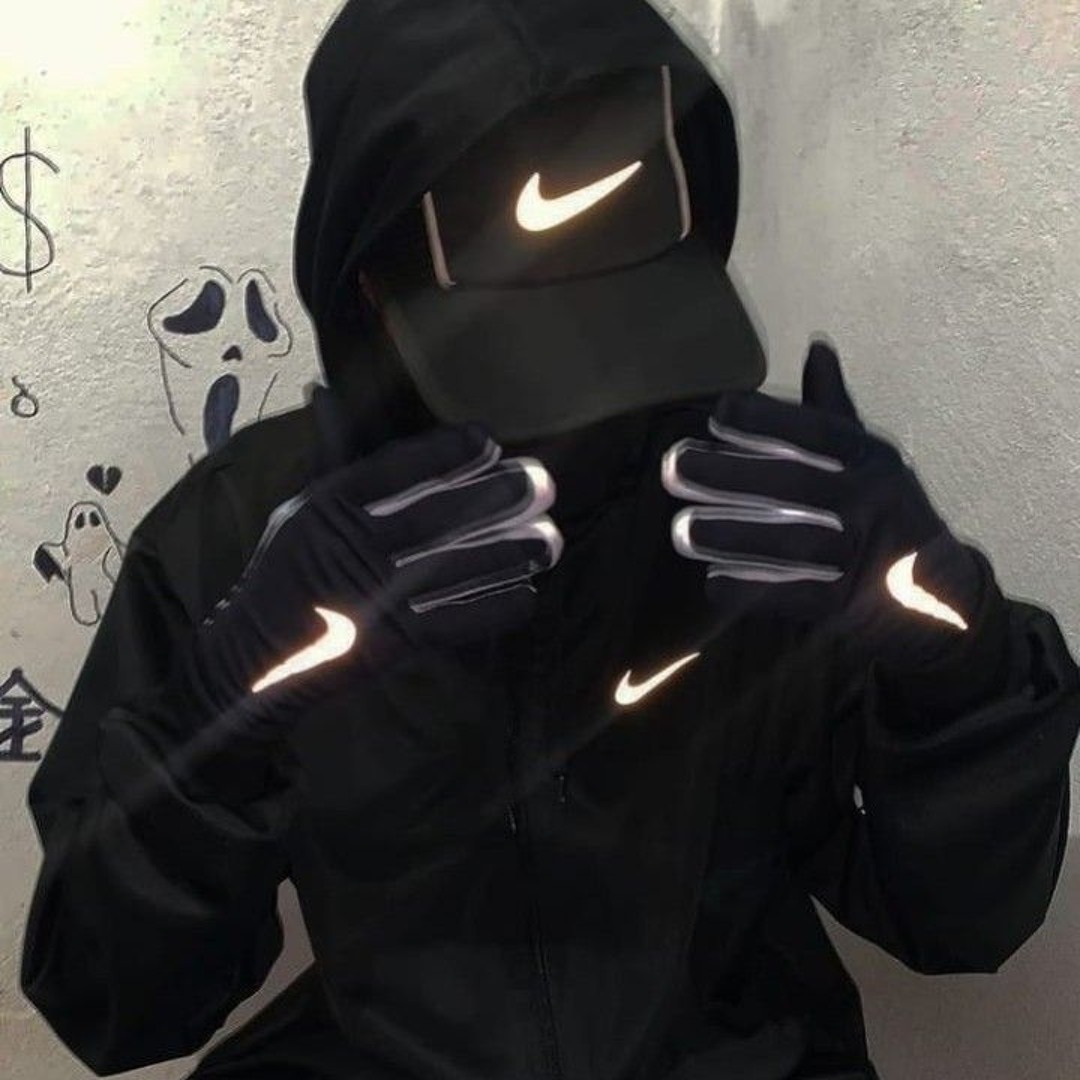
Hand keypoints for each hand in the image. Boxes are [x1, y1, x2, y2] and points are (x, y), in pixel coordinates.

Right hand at [185, 419, 561, 737]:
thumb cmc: (283, 577)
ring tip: (550, 540)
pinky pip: (451, 623)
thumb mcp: (297, 512)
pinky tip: (528, 595)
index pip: (395, 467)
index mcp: (325, 508)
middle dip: (497, 496)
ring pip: (454, 568)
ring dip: (509, 552)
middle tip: (541, 482)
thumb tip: (326, 392)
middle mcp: (349, 548)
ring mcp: (369, 599)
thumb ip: (330, 460)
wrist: (253, 664)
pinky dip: (491, 609)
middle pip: (437, 514)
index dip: (447, 451)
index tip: (487, 440)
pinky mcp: (386, 644)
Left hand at [660, 339, 984, 671]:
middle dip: (729, 474)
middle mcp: (871, 501)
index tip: (717, 413)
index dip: (766, 420)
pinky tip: (712, 581)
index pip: (817, 431)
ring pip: (790, 540)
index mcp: (872, 460)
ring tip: (682, 529)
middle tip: (674, 467)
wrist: (946, 602)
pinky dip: (750, 589)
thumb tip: (816, 346)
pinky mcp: (849, 606)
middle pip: (793, 483)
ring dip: (730, 535)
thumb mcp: (872, 460)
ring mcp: (863, 555)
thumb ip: (833, 411)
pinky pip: (792, 594)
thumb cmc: (891, 514)